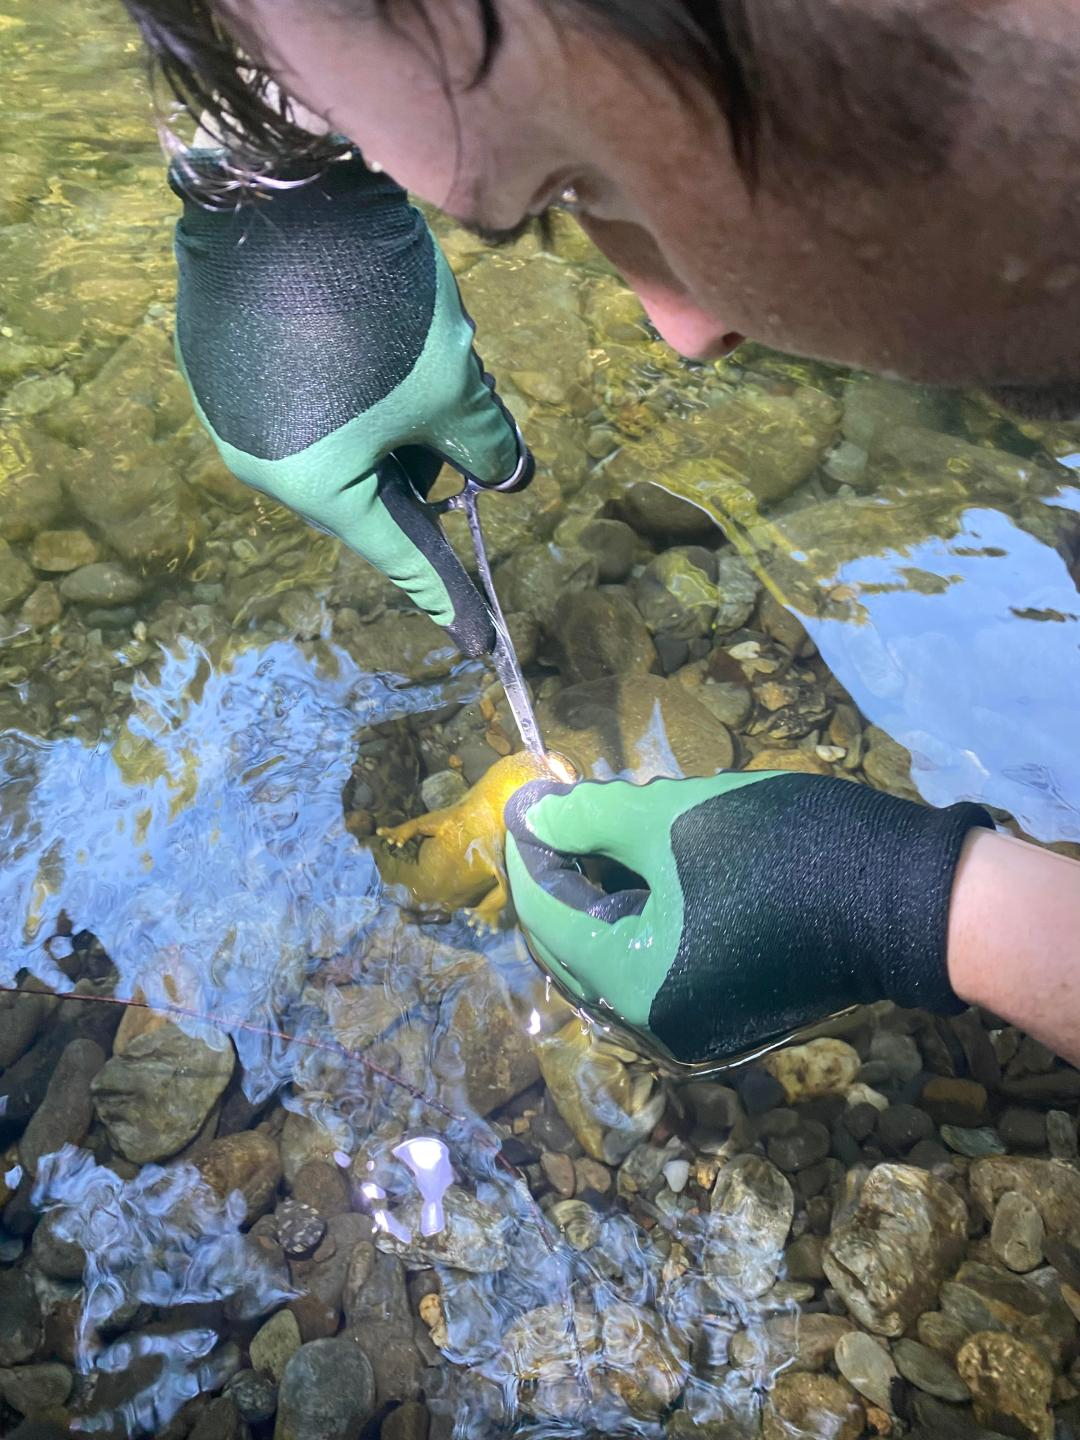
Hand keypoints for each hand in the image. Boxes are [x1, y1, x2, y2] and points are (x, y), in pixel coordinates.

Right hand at [172, 151, 528, 655]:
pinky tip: (372, 335)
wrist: (280, 187)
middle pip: (374, 492)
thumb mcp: (451, 381)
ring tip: (418, 350)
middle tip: (459, 408)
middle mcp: (267, 464)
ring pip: (345, 445)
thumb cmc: (375, 303)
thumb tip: (512, 476)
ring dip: (394, 419)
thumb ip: (486, 442)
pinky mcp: (228, 365)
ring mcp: (238, 414)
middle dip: (427, 462)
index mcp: (319, 486)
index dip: (449, 596)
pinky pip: (310, 404)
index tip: (477, 644)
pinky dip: (356, 390)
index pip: (402, 554)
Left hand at [505, 770, 991, 1067]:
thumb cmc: (784, 851)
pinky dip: (637, 916)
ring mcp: (691, 1027)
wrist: (907, 898)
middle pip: (570, 943)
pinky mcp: (723, 1014)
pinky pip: (651, 966)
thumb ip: (589, 816)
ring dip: (599, 889)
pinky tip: (646, 861)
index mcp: (631, 985)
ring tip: (609, 821)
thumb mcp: (674, 819)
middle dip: (560, 870)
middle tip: (564, 806)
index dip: (529, 848)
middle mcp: (652, 1025)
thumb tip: (532, 815)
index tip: (527, 795)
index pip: (545, 914)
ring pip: (611, 954)